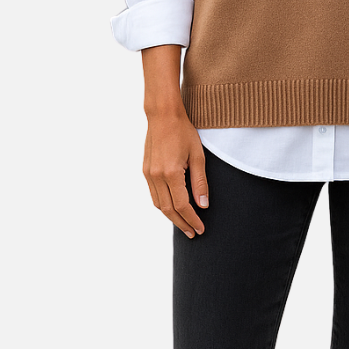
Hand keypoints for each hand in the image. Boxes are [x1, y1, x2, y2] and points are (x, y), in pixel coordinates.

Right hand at [143, 111, 208, 238]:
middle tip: (194, 233)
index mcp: (171, 173)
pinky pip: (154, 195)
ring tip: (185, 224)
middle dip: (182, 223)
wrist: (163, 115)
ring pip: (159, 205)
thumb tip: (203, 205)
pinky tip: (173, 208)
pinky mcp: (145, 171)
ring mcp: (148, 174)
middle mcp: (156, 176)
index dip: (192, 219)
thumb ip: (200, 182)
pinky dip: (163, 205)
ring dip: (172, 217)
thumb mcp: (198, 156)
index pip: (183, 205)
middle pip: (169, 210)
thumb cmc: (184, 132)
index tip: (201, 229)